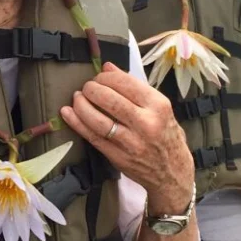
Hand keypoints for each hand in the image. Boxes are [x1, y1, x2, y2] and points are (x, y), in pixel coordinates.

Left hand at [59, 62, 193, 212]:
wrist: (172, 173)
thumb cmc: (165, 135)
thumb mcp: (159, 108)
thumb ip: (134, 87)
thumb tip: (107, 67)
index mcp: (158, 106)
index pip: (125, 83)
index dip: (106, 77)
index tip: (99, 77)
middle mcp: (146, 123)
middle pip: (109, 99)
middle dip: (91, 89)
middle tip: (87, 88)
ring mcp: (131, 142)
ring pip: (97, 119)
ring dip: (81, 105)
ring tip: (77, 98)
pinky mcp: (118, 157)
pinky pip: (92, 137)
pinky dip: (77, 123)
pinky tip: (67, 113)